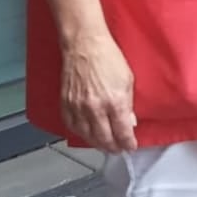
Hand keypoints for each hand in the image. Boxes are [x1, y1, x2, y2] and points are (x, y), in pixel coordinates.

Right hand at [61, 33, 136, 153]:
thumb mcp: (128, 80)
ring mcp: (78, 107)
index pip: (122, 132)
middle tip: (118, 150)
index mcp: (115, 102)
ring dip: (97, 143)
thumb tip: (130, 122)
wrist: (84, 46)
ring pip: (86, 136)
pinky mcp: (65, 104)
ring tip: (104, 146)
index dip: (127, 143)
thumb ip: (129, 104)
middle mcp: (95, 108)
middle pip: (104, 138)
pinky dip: (80, 133)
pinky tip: (86, 134)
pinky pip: (71, 126)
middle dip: (113, 147)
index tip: (130, 147)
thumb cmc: (108, 58)